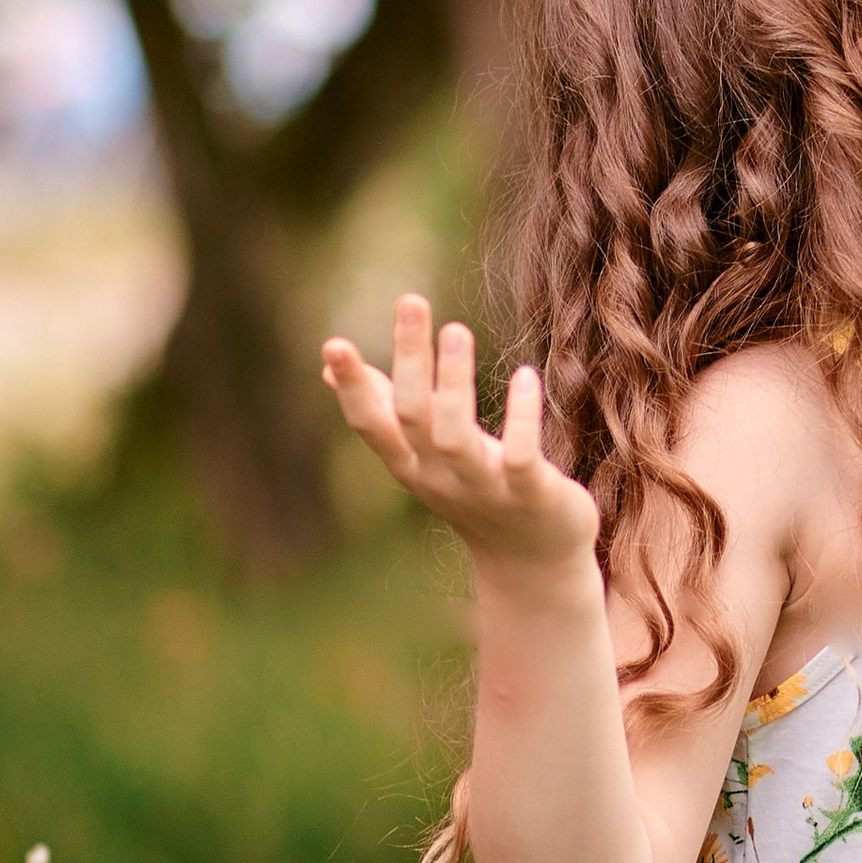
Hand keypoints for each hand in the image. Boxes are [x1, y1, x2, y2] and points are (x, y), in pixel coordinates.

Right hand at [320, 297, 599, 580]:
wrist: (532, 562)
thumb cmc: (475, 492)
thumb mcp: (422, 453)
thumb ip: (382, 408)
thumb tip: (329, 366)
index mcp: (411, 463)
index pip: (371, 423)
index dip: (352, 386)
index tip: (333, 343)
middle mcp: (439, 476)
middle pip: (412, 416)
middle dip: (409, 359)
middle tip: (411, 300)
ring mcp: (484, 487)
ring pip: (456, 435)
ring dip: (453, 382)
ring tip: (457, 329)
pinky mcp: (531, 493)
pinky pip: (519, 455)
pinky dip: (520, 417)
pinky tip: (524, 376)